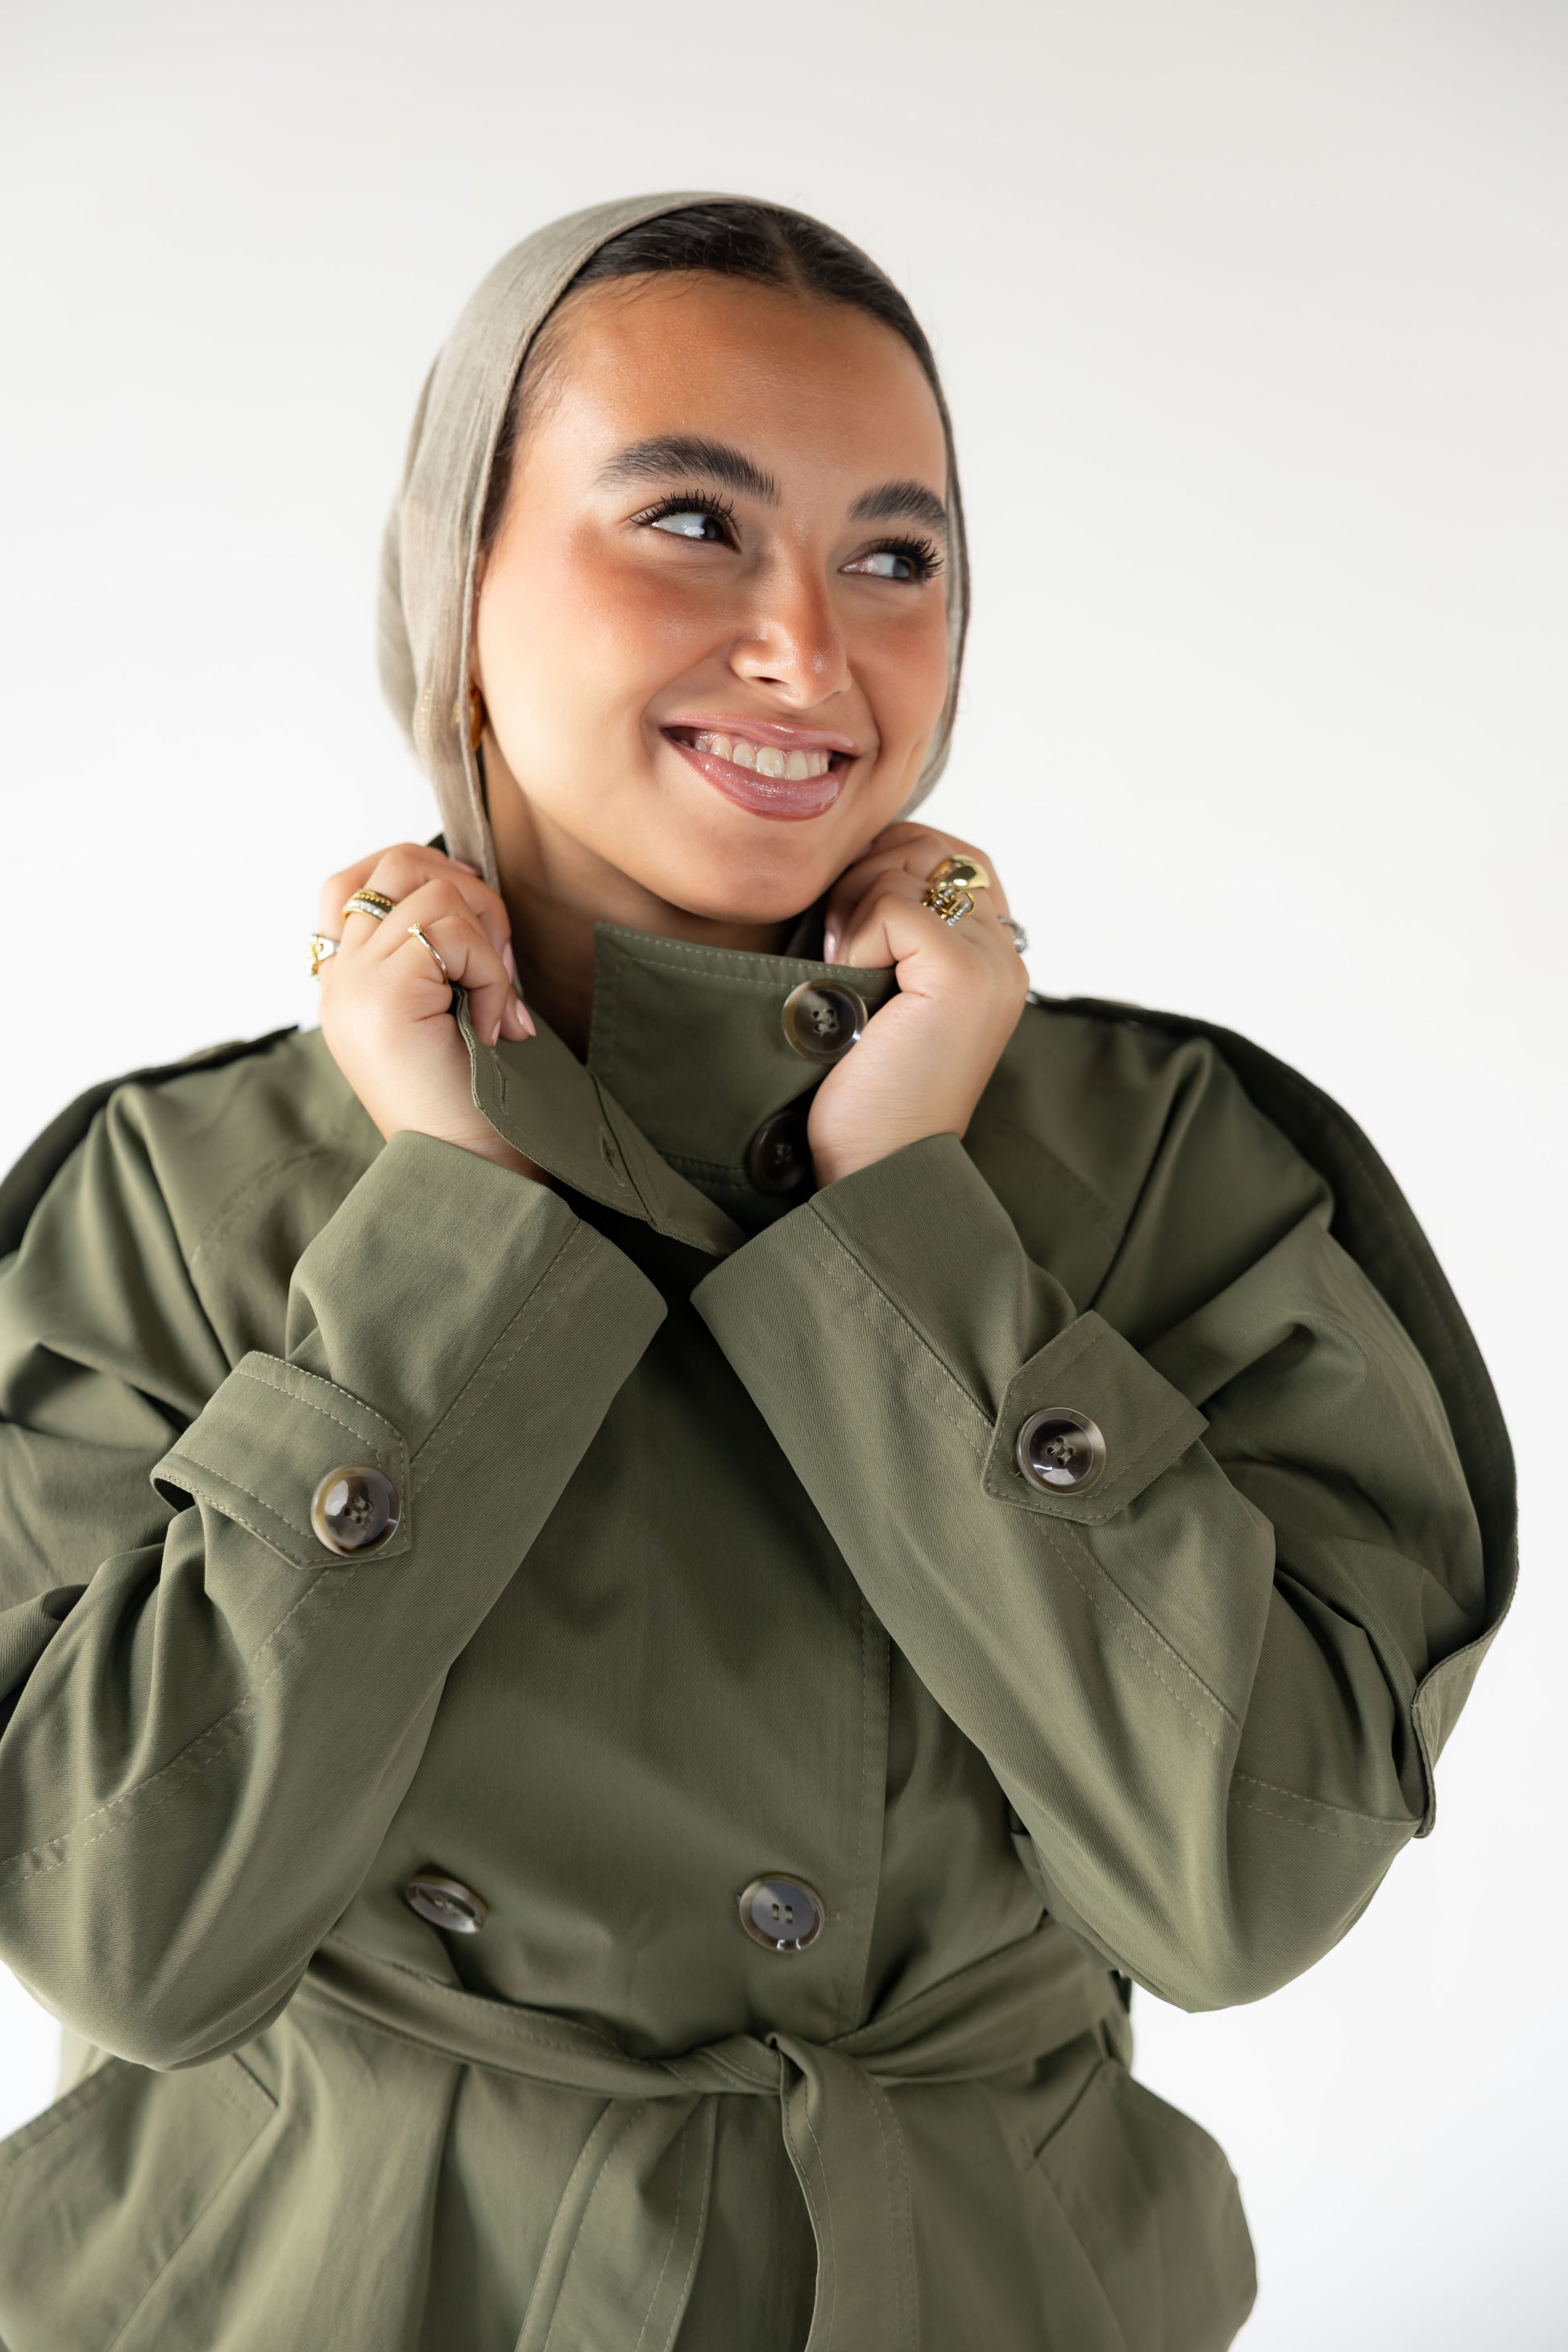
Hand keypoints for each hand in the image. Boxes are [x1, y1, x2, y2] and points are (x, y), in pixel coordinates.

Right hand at [315, 843, 541, 1177]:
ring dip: (487, 937)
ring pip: (431, 892)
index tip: (478, 922)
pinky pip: (449, 931)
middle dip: (468, 892)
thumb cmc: (473, 1105)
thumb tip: (472, 887)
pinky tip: (498, 1026)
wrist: (470, 1172)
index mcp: (345, 985)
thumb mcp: (449, 1012)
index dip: (423, 874)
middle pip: (396, 864)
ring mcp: (353, 985)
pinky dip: (492, 971)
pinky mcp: (383, 995)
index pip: (355, 882)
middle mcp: (339, 981)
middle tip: (502, 960)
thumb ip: (438, 955)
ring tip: (500, 1000)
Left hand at [809, 824, 1028, 1186]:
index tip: (847, 917)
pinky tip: (846, 984)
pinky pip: (896, 903)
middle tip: (836, 942)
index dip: (886, 862)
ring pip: (908, 867)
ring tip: (840, 965)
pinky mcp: (963, 975)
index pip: (948, 854)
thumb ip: (893, 929)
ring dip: (853, 904)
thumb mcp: (883, 990)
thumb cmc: (865, 1091)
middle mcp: (1003, 952)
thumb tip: (853, 863)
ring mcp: (990, 961)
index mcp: (991, 955)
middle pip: (928, 846)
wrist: (877, 1166)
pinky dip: (855, 935)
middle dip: (864, 874)